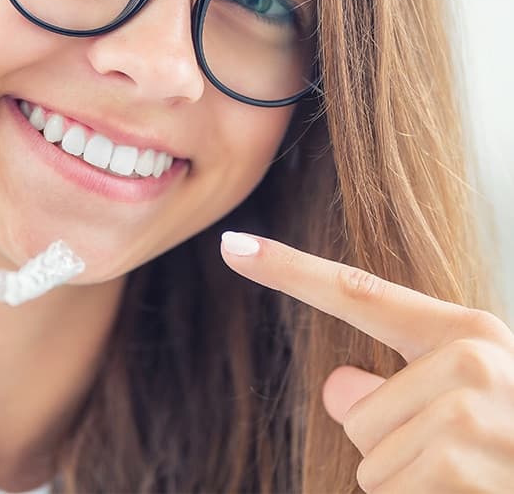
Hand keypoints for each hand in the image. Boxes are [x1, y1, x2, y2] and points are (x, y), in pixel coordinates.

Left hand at [220, 231, 513, 492]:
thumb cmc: (513, 445)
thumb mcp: (468, 401)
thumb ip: (398, 384)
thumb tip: (335, 387)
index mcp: (465, 333)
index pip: (356, 293)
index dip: (288, 269)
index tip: (230, 245)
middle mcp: (471, 361)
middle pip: (357, 413)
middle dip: (393, 449)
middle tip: (465, 459)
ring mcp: (472, 415)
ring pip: (370, 463)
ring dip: (411, 486)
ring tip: (475, 482)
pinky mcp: (464, 467)